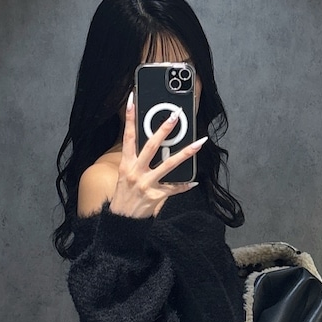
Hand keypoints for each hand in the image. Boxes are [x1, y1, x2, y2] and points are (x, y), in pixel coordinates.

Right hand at [108, 92, 206, 219]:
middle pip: (152, 146)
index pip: (128, 136)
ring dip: (186, 153)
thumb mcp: (125, 175)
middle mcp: (136, 172)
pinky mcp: (156, 197)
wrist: (121, 222)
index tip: (133, 99)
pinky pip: (174, 189)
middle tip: (175, 115)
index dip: (130, 118)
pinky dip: (184, 185)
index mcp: (126, 164)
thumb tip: (155, 146)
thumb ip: (138, 161)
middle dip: (164, 129)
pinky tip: (194, 181)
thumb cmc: (124, 196)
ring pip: (169, 165)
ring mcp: (146, 184)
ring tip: (199, 143)